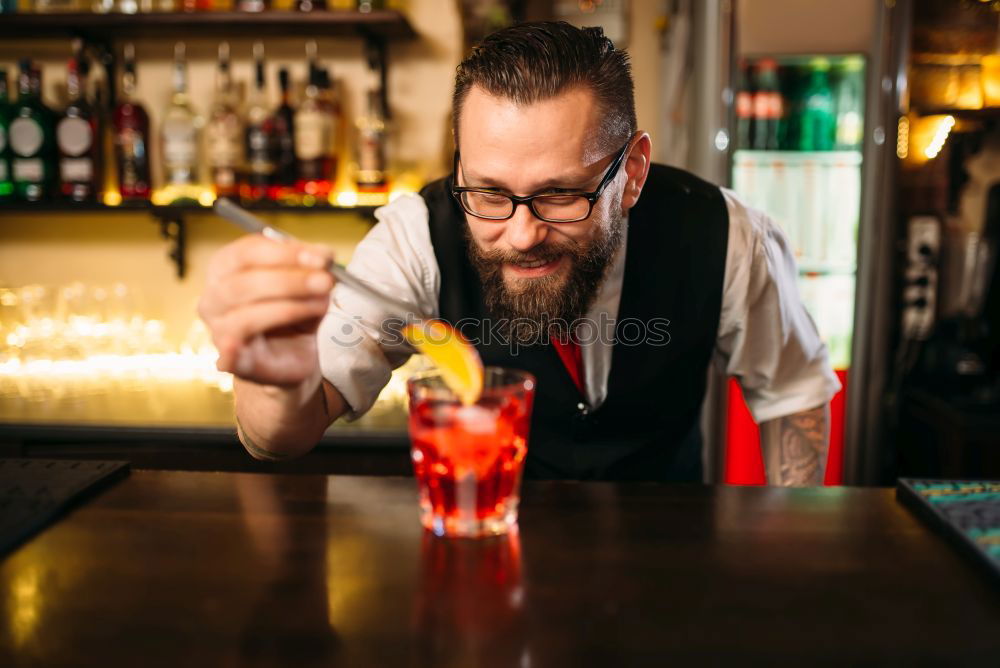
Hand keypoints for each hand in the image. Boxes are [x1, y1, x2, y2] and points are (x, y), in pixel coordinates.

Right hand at [198, 235, 333, 386]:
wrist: (294, 357)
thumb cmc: (293, 314)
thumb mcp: (308, 286)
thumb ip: (313, 270)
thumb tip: (324, 258)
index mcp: (227, 267)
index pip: (248, 252)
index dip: (286, 253)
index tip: (322, 257)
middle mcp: (214, 296)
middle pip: (245, 282)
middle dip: (290, 280)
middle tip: (325, 281)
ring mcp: (219, 329)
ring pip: (245, 315)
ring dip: (288, 308)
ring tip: (320, 306)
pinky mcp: (230, 360)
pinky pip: (229, 353)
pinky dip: (232, 350)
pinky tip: (236, 347)